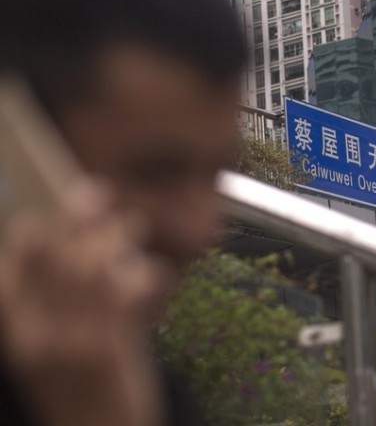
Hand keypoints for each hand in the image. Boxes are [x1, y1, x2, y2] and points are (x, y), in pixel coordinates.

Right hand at [0, 180, 171, 425]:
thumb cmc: (83, 386)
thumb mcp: (54, 349)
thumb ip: (58, 304)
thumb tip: (79, 242)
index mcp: (19, 334)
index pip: (7, 275)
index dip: (25, 239)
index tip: (42, 214)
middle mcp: (39, 337)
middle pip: (54, 260)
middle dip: (74, 220)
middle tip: (94, 194)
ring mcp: (73, 344)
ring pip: (91, 270)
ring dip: (114, 237)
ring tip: (131, 224)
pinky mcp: (110, 352)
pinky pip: (126, 297)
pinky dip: (144, 275)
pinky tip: (155, 272)